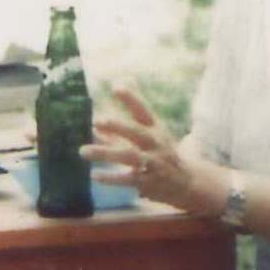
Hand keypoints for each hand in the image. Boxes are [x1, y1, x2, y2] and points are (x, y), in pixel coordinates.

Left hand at [82, 87, 201, 210]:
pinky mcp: (148, 182)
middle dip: (117, 125)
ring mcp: (153, 162)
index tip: (116, 86)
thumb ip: (122, 127)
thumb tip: (96, 115)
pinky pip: (128, 179)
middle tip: (96, 120)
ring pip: (129, 156)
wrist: (186, 183)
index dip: (131, 99)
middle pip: (137, 132)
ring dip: (106, 153)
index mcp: (155, 129)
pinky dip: (111, 177)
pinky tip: (95, 174)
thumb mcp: (147, 136)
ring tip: (83, 151)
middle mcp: (155, 143)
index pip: (143, 110)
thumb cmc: (159, 154)